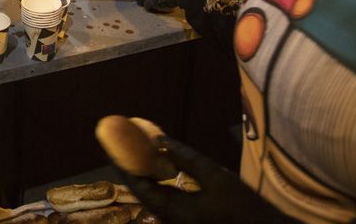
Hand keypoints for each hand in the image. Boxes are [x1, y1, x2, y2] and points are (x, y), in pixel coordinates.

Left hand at [112, 136, 296, 223]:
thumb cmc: (243, 205)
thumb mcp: (215, 175)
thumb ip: (184, 158)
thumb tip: (158, 140)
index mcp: (174, 211)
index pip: (139, 187)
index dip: (124, 165)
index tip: (113, 147)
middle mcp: (171, 220)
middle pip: (144, 194)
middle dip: (134, 170)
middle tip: (125, 147)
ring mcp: (179, 223)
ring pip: (154, 199)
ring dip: (146, 177)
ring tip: (141, 154)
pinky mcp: (187, 222)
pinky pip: (165, 204)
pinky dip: (159, 186)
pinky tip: (162, 171)